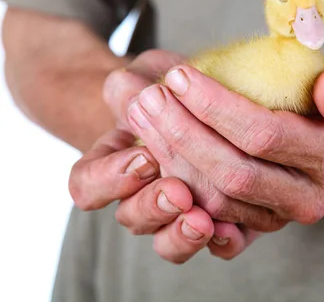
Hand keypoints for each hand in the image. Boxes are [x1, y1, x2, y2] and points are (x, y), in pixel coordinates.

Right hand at [69, 50, 257, 262]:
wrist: (209, 104)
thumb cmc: (172, 87)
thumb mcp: (149, 77)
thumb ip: (134, 87)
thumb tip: (133, 92)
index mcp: (111, 165)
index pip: (88, 185)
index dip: (111, 179)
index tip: (143, 156)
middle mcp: (140, 196)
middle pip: (133, 218)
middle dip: (154, 206)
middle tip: (177, 191)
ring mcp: (177, 214)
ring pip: (170, 242)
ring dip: (184, 233)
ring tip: (202, 221)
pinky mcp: (221, 223)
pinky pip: (216, 249)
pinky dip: (223, 244)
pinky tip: (231, 232)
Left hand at [126, 59, 323, 229]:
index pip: (263, 135)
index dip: (215, 107)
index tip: (178, 76)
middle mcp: (306, 198)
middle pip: (232, 173)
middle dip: (182, 134)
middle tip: (148, 98)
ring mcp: (279, 219)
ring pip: (214, 200)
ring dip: (171, 160)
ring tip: (142, 118)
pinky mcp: (256, 229)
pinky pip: (210, 222)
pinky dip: (177, 194)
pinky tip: (151, 161)